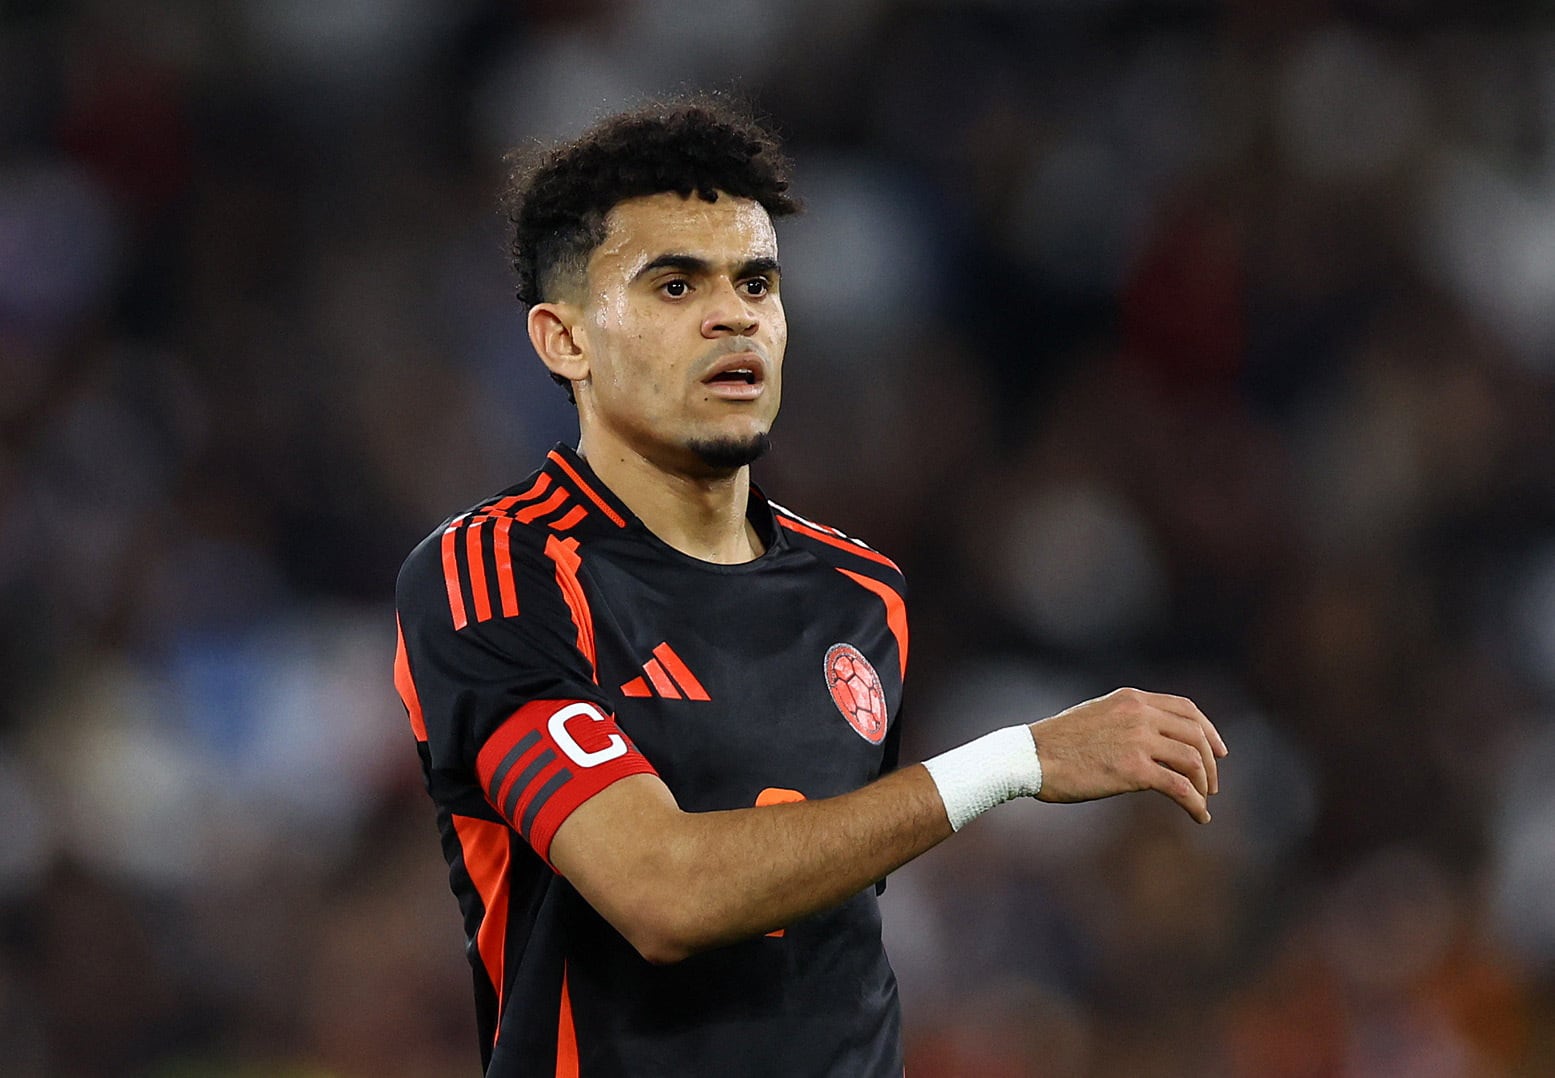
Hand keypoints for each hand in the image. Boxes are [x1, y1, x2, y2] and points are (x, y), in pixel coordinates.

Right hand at [1029, 688, 1227, 822]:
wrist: (1030, 757)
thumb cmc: (1055, 743)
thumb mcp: (1095, 715)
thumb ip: (1125, 720)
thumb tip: (1149, 740)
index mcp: (1131, 699)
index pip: (1186, 708)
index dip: (1209, 730)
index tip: (1219, 752)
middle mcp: (1139, 714)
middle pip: (1196, 734)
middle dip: (1211, 762)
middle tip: (1212, 785)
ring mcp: (1138, 740)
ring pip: (1193, 760)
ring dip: (1204, 785)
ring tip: (1203, 802)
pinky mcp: (1133, 770)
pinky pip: (1180, 787)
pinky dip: (1196, 804)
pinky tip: (1198, 816)